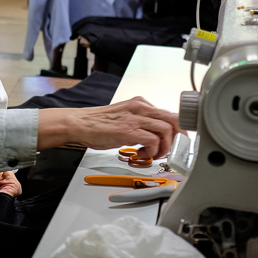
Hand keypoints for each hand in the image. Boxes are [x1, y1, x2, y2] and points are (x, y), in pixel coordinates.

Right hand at [38, 97, 181, 158]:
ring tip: (153, 153)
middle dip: (178, 138)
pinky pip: (152, 140)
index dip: (177, 130)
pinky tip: (142, 154)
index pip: (170, 114)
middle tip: (172, 149)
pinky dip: (152, 151)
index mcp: (140, 103)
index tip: (177, 141)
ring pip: (166, 130)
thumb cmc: (98, 123)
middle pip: (174, 119)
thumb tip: (155, 134)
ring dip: (164, 147)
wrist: (79, 124)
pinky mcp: (128, 130)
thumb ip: (141, 121)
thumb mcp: (125, 116)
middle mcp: (140, 108)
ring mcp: (135, 118)